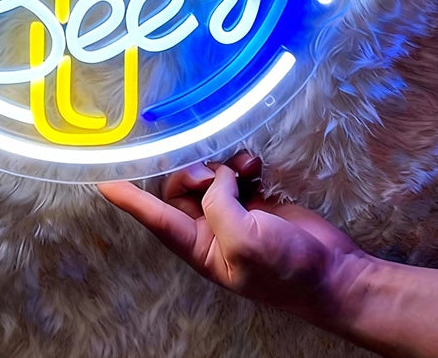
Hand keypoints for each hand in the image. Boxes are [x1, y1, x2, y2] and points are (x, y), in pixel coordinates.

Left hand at [99, 153, 370, 324]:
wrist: (335, 273)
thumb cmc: (287, 270)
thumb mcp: (243, 241)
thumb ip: (219, 206)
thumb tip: (215, 176)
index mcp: (199, 247)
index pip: (155, 217)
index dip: (129, 198)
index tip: (102, 180)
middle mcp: (209, 229)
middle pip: (179, 188)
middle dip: (190, 172)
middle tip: (213, 171)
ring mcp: (231, 213)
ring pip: (206, 176)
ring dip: (219, 164)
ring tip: (242, 167)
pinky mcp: (253, 201)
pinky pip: (233, 172)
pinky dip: (240, 163)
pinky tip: (254, 164)